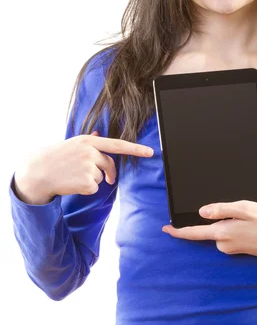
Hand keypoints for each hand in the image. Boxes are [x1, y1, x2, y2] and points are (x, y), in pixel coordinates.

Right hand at [14, 130, 153, 204]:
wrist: (38, 172)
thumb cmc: (57, 157)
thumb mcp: (73, 144)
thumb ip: (89, 141)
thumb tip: (99, 134)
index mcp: (89, 142)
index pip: (118, 145)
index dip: (136, 149)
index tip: (150, 152)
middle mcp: (90, 152)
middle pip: (109, 165)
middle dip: (107, 172)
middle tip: (95, 175)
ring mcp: (88, 167)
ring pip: (101, 177)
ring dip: (90, 180)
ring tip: (73, 176)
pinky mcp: (86, 182)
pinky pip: (95, 188)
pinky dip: (86, 189)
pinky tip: (73, 184)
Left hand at [162, 200, 256, 259]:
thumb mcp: (245, 208)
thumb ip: (222, 210)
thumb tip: (202, 212)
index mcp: (223, 232)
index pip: (195, 233)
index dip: (179, 231)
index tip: (166, 229)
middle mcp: (224, 243)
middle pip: (209, 229)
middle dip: (217, 218)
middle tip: (239, 212)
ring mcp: (232, 248)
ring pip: (221, 231)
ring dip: (229, 222)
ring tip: (250, 217)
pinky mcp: (239, 249)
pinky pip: (230, 235)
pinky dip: (236, 227)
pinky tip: (251, 224)